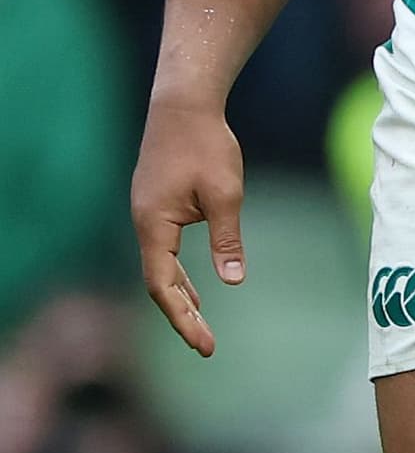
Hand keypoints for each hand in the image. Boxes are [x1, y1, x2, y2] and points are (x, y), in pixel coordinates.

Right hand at [131, 98, 246, 357]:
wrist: (184, 105)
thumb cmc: (206, 146)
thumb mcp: (225, 193)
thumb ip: (227, 238)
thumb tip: (232, 279)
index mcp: (154, 226)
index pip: (163, 285)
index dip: (182, 317)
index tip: (204, 343)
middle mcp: (145, 225)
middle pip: (159, 282)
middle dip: (183, 314)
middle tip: (207, 346)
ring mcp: (148, 215)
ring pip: (161, 266)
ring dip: (180, 295)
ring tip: (200, 324)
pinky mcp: (157, 205)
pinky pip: (164, 250)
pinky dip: (178, 272)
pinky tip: (196, 285)